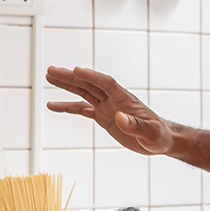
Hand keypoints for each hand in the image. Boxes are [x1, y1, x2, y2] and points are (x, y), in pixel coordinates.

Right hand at [46, 66, 173, 155]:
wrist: (160, 140)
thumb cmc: (158, 136)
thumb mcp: (150, 134)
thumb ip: (136, 126)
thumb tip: (120, 118)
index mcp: (126, 100)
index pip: (107, 83)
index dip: (92, 76)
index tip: (76, 70)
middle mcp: (114, 100)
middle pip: (90, 84)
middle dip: (71, 77)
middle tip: (52, 70)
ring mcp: (108, 107)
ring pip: (84, 92)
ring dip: (67, 85)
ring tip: (49, 77)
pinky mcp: (103, 116)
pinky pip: (82, 109)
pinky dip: (68, 107)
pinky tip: (53, 105)